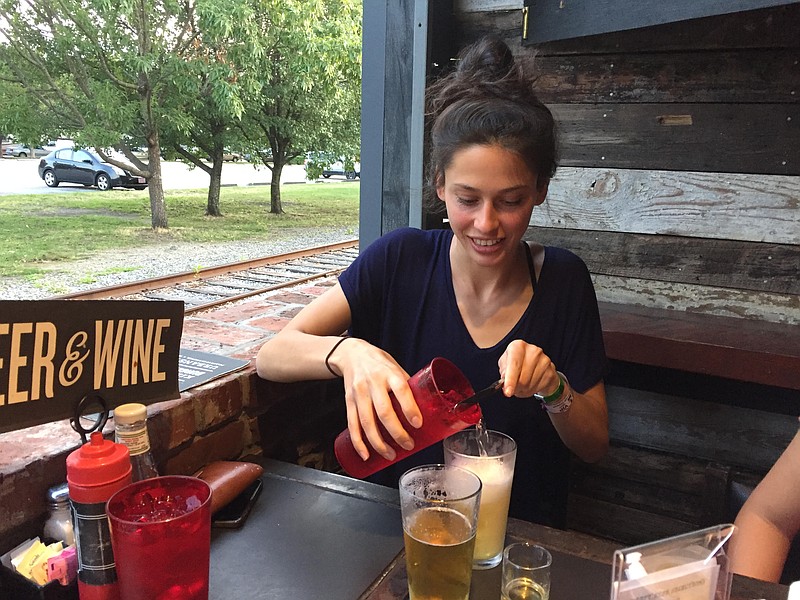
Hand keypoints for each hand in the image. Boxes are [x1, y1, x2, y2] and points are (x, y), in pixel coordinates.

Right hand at [330, 338, 421, 461]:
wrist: (351, 354)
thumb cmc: (379, 362)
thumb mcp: (396, 367)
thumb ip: (407, 386)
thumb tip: (425, 408)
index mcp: (389, 373)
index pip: (401, 391)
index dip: (410, 408)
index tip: (418, 424)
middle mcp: (373, 383)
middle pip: (384, 412)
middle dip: (397, 433)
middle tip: (408, 445)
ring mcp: (359, 393)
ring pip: (367, 422)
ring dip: (379, 443)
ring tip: (391, 455)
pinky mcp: (348, 401)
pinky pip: (352, 425)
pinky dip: (359, 442)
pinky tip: (366, 454)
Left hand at [498, 339, 559, 398]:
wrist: (538, 364)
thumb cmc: (518, 363)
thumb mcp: (506, 364)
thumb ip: (503, 372)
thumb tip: (505, 383)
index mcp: (518, 346)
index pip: (514, 365)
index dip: (510, 380)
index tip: (508, 392)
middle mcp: (532, 351)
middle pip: (522, 378)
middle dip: (516, 387)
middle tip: (514, 387)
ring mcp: (544, 360)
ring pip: (529, 385)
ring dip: (523, 389)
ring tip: (523, 384)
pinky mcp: (551, 371)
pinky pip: (538, 388)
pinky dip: (532, 390)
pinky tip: (531, 384)